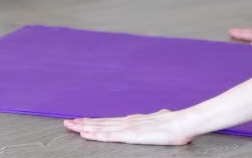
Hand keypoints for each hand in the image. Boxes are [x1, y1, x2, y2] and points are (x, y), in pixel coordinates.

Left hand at [63, 109, 193, 144]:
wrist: (184, 123)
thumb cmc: (177, 125)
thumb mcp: (163, 122)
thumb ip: (157, 121)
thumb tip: (161, 117)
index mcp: (135, 121)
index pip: (110, 121)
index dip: (95, 121)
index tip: (83, 121)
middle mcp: (128, 122)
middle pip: (102, 122)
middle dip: (84, 123)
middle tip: (68, 122)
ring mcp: (128, 128)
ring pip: (101, 127)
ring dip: (85, 127)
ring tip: (71, 126)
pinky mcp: (131, 135)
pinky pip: (109, 135)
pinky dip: (95, 133)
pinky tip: (85, 133)